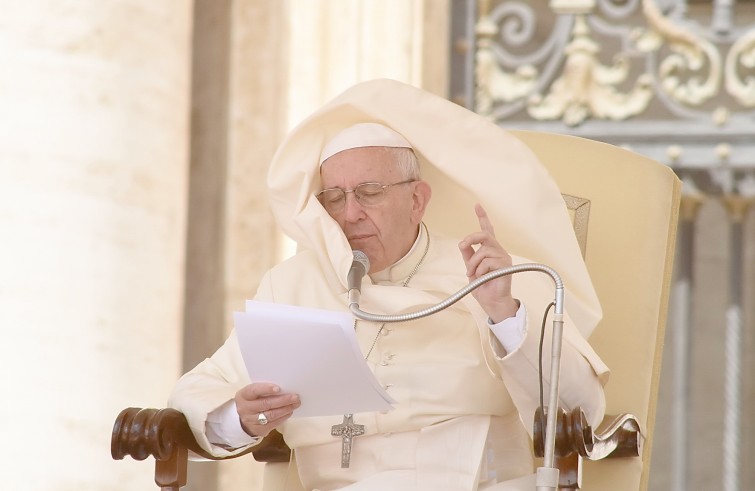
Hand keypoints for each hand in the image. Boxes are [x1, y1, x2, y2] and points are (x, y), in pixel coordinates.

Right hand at [235, 383, 300, 437]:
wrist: (243, 418)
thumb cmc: (253, 401)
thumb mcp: (253, 393)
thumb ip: (264, 390)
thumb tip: (284, 388)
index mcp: (243, 395)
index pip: (254, 390)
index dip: (266, 389)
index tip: (279, 388)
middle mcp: (245, 408)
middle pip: (266, 404)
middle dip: (283, 400)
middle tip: (295, 397)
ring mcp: (250, 421)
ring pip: (271, 415)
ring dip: (285, 409)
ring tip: (295, 404)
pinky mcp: (257, 430)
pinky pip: (273, 424)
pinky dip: (283, 417)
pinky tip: (289, 412)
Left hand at [458, 203, 518, 322]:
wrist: (491, 302)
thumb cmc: (483, 286)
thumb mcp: (471, 268)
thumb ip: (468, 255)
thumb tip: (462, 243)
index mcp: (490, 250)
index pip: (488, 230)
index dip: (483, 217)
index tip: (477, 205)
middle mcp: (498, 251)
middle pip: (485, 235)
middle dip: (471, 238)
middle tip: (462, 245)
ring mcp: (503, 258)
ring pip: (483, 252)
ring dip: (473, 264)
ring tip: (473, 274)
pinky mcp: (505, 266)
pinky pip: (487, 262)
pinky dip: (480, 271)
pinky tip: (482, 278)